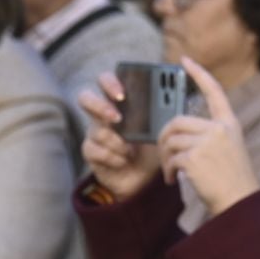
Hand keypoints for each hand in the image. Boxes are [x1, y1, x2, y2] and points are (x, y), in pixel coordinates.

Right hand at [78, 73, 162, 201]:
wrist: (145, 177)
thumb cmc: (153, 147)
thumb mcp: (160, 129)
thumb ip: (162, 112)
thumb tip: (173, 99)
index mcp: (119, 102)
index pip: (106, 81)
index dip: (109, 83)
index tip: (122, 94)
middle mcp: (102, 114)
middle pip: (85, 98)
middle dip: (100, 106)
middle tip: (117, 118)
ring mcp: (94, 133)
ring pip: (96, 130)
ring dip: (116, 142)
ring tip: (130, 151)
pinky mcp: (91, 152)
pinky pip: (94, 150)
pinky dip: (112, 157)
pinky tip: (123, 160)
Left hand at [159, 59, 259, 214]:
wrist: (239, 202)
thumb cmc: (232, 181)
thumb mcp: (229, 149)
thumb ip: (210, 136)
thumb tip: (178, 132)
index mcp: (229, 124)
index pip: (214, 91)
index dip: (199, 74)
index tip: (185, 61)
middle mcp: (219, 129)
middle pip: (177, 121)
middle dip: (164, 138)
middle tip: (164, 155)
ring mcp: (208, 142)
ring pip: (170, 140)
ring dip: (165, 159)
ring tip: (171, 173)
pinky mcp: (195, 157)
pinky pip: (170, 157)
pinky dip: (167, 170)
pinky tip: (172, 181)